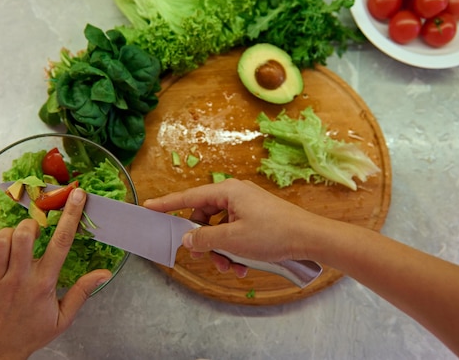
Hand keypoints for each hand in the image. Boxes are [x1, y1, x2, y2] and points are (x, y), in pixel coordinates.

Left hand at [0, 188, 111, 359]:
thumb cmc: (31, 333)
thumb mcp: (63, 318)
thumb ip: (82, 292)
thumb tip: (104, 273)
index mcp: (44, 284)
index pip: (61, 243)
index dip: (71, 215)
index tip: (76, 195)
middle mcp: (19, 278)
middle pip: (24, 235)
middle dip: (31, 224)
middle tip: (34, 231)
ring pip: (0, 240)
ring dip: (9, 233)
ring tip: (15, 241)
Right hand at [143, 179, 319, 276]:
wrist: (310, 238)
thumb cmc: (273, 233)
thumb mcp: (232, 239)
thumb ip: (204, 238)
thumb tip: (186, 238)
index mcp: (228, 191)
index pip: (189, 196)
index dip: (167, 204)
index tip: (148, 207)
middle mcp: (235, 195)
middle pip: (204, 216)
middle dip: (203, 240)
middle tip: (202, 256)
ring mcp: (246, 207)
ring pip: (219, 229)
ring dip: (220, 250)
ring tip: (231, 266)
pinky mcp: (255, 218)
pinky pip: (234, 233)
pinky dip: (234, 249)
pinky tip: (243, 266)